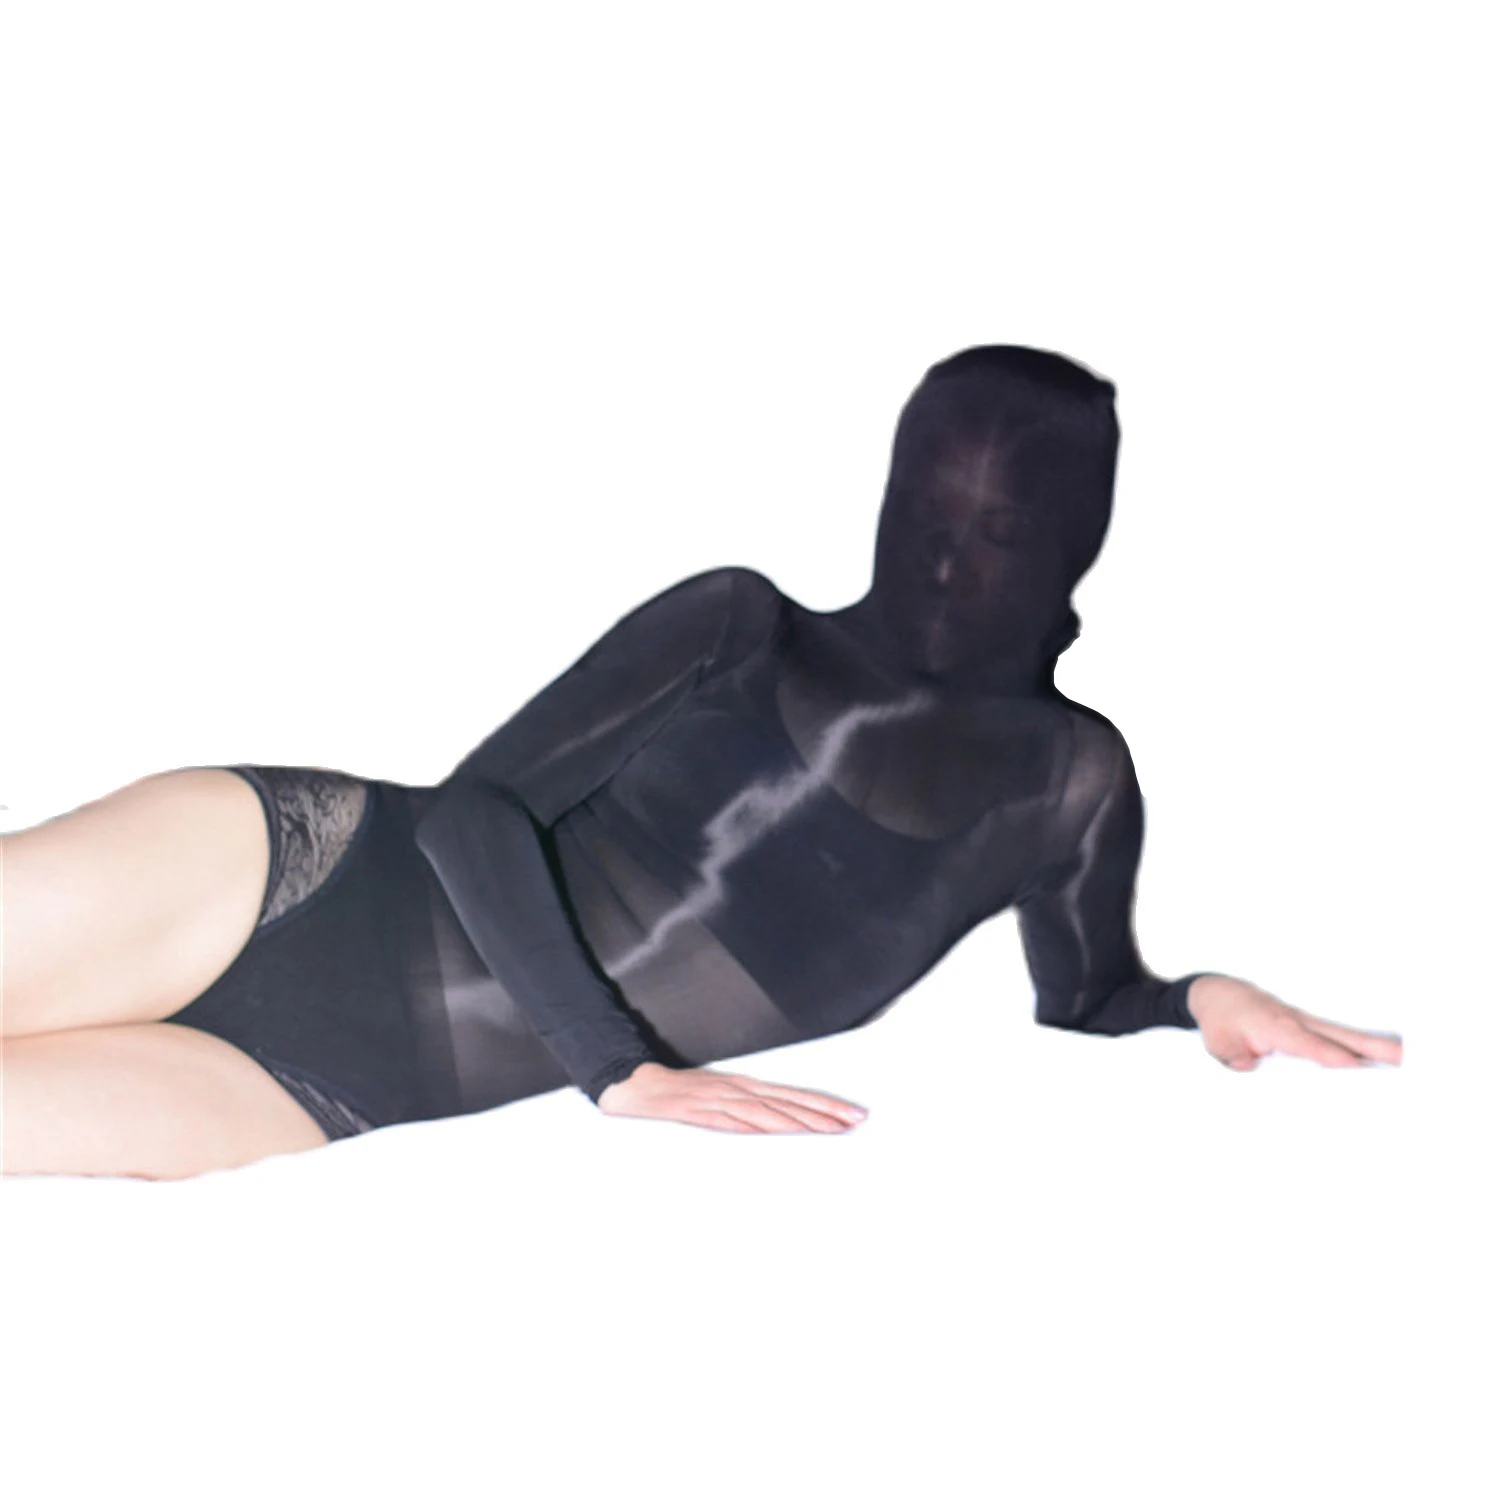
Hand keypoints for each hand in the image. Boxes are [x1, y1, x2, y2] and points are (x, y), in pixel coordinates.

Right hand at [597, 1061, 868, 1133]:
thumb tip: (781, 1128)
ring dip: (798, 1121)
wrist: (640, 1086)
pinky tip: (774, 1132)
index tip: (852, 1114)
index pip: (794, 1096)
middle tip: (854, 1122)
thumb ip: (750, 1112)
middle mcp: (739, 1090)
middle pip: (789, 1103)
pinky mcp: (701, 1112)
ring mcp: (721, 1101)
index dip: (824, 1105)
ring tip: (827, 1130)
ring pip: (766, 1112)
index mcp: (746, 1087)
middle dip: (823, 1113)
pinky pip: (732, 1121)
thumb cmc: (684, 1094)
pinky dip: (754, 1125)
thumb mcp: (723, 1098)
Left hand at [1186, 975, 1402, 1071]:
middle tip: (1408, 1060)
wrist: (1215, 993)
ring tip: (1406, 1058)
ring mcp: (1304, 1022)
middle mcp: (1297, 1022)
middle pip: (1342, 1038)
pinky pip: (1334, 1036)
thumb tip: (1251, 1064)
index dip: (1337, 1059)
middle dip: (1374, 1049)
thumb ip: (1237, 1060)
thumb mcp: (1220, 1045)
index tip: (1361, 1069)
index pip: (1313, 1047)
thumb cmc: (1219, 1020)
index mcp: (1278, 1029)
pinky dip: (1356, 1044)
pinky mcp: (1304, 1024)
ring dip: (1373, 1046)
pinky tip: (1376, 1055)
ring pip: (1344, 1035)